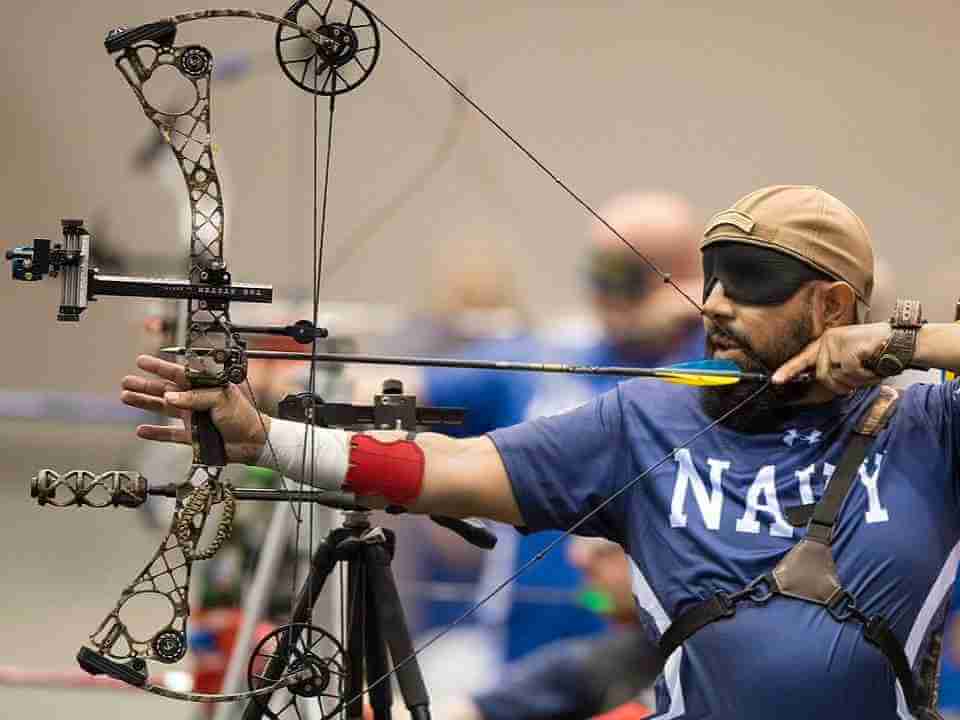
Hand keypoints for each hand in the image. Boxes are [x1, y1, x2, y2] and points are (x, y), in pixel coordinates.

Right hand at [121, 354, 270, 463]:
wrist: (252, 442)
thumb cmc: (244, 416)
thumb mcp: (221, 399)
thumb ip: (195, 397)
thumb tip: (170, 396)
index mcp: (205, 386)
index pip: (178, 373)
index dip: (159, 367)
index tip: (141, 361)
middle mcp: (196, 400)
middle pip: (165, 390)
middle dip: (145, 385)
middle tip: (126, 381)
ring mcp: (192, 418)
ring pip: (163, 409)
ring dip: (145, 403)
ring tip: (126, 397)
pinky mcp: (192, 436)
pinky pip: (169, 433)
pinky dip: (156, 432)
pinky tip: (141, 429)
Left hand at [771, 323, 890, 394]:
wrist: (899, 341)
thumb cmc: (876, 352)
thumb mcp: (850, 358)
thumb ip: (835, 368)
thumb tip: (826, 385)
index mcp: (825, 343)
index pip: (803, 359)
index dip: (789, 371)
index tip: (776, 380)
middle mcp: (827, 341)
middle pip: (822, 376)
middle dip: (841, 384)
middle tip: (859, 377)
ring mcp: (836, 343)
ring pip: (835, 377)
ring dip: (855, 381)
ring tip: (867, 368)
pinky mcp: (847, 349)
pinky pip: (849, 374)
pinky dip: (863, 376)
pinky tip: (872, 366)